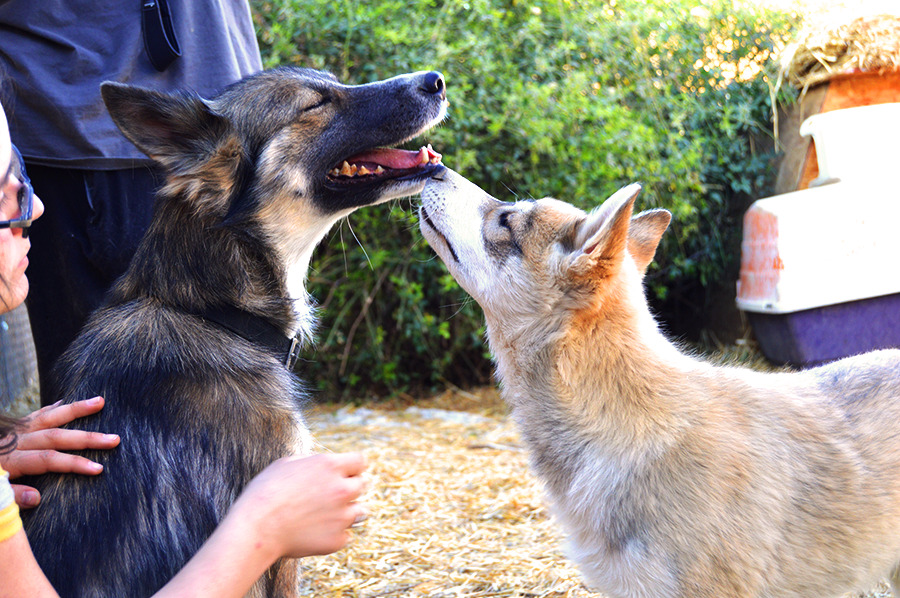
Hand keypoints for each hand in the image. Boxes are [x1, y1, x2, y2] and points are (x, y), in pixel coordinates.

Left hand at [0, 396, 119, 507]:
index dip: (75, 464)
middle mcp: (15, 441)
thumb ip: (8, 494)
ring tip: (100, 401)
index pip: (50, 461)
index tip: (99, 468)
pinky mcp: (9, 426)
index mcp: (9, 459)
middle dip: (88, 438)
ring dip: (77, 410)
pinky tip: (65, 403)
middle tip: (115, 439)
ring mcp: (13, 430)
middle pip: (57, 437)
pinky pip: (34, 414)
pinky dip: (52, 409)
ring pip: (50, 418)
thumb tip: (37, 499)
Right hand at [235, 452, 367, 558]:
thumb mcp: (288, 464)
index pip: (360, 461)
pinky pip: (346, 535)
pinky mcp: (337, 540)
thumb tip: (329, 465)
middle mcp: (342, 489)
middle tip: (330, 495)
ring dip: (347, 511)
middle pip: (362, 485)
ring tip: (325, 514)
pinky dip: (335, 533)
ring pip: (360, 511)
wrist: (256, 528)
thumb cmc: (266, 492)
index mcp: (331, 466)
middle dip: (349, 487)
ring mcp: (342, 516)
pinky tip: (315, 531)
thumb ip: (315, 462)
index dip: (352, 467)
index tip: (344, 472)